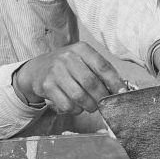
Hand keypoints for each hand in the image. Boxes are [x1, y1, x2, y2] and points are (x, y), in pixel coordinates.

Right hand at [12, 41, 126, 113]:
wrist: (38, 70)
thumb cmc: (68, 66)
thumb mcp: (84, 61)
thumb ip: (102, 72)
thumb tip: (121, 89)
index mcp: (81, 49)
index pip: (102, 66)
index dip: (114, 82)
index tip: (121, 93)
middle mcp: (67, 57)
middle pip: (91, 83)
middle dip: (101, 98)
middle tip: (104, 103)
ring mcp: (55, 71)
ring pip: (79, 96)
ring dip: (89, 106)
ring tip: (91, 106)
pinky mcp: (47, 86)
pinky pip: (67, 104)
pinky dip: (76, 109)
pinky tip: (76, 105)